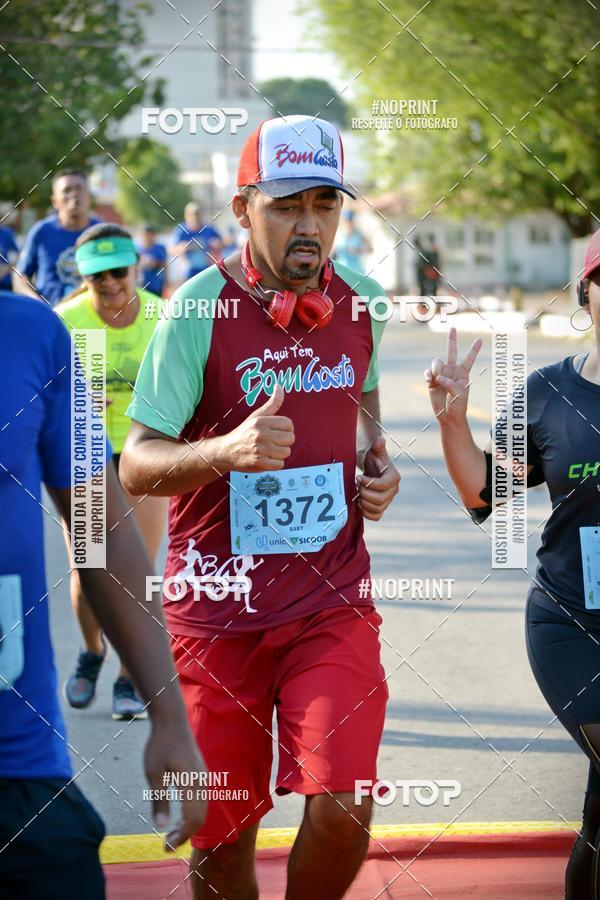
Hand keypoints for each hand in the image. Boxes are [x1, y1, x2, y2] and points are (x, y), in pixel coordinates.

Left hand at [144, 721, 206, 851]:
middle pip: (201, 818)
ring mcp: (203, 778)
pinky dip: (192, 815)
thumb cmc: (160, 744)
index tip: (165, 847)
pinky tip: (178, 818)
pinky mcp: (200, 774)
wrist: (172, 720)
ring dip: (189, 826)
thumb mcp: (154, 773)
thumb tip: (161, 827)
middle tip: (166, 846)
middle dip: (185, 835)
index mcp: (192, 783)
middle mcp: (201, 782)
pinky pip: (201, 801)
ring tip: (171, 835)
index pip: (192, 819)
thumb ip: (158, 800)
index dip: (180, 837)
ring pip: (202, 810)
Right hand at [223, 384, 293, 471]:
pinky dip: (275, 463)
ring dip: (280, 453)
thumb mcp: (256, 416)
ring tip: (269, 450)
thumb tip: (279, 386)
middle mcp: (261, 435)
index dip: (286, 428)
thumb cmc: (244, 433)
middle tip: (273, 442)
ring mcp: (260, 450)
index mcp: (261, 422)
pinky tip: (267, 459)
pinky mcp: (260, 464)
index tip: (278, 431)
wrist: (226, 451)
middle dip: (284, 441)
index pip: (289, 424)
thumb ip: (272, 403)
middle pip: (290, 438)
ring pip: (286, 452)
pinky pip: (280, 465)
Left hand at [357, 436, 399, 520]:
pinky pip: (377, 516)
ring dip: (364, 503)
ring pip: (378, 509)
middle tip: (356, 486)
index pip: (383, 485)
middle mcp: (394, 490)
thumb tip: (380, 440)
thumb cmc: (374, 459)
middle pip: (380, 499)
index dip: (369, 483)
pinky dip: (367, 513)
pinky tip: (359, 503)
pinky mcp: (382, 507)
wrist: (372, 469)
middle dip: (365, 493)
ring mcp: (388, 500)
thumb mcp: (375, 452)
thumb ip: (378, 447)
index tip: (358, 477)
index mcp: (394, 477)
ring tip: (357, 494)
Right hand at [425, 327, 481, 423]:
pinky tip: (429, 380)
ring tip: (436, 378)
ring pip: (436, 362)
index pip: (469, 359)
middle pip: (451, 352)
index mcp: (463, 373)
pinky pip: (428, 372)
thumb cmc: (458, 406)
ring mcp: (441, 375)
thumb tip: (437, 376)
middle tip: (453, 328)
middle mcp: (452, 371)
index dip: (474, 349)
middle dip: (451, 340)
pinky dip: (428, 375)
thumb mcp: (459, 394)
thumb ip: (449, 383)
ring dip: (436, 368)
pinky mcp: (432, 381)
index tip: (480, 339)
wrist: (448, 416)